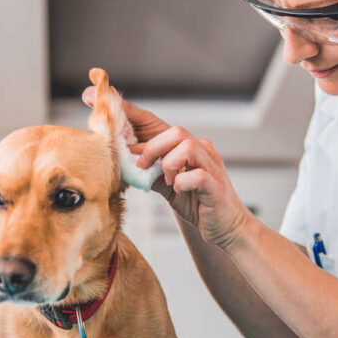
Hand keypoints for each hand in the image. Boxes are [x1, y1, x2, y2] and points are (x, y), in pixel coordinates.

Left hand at [82, 87, 254, 248]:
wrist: (227, 228)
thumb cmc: (198, 204)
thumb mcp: (168, 185)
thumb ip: (150, 171)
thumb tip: (124, 161)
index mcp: (189, 148)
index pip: (160, 125)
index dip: (133, 113)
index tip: (109, 108)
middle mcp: (202, 151)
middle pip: (175, 131)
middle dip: (152, 147)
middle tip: (142, 166)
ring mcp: (211, 167)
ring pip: (187, 146)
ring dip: (168, 163)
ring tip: (167, 181)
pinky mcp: (216, 186)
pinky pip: (197, 175)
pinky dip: (182, 182)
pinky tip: (179, 191)